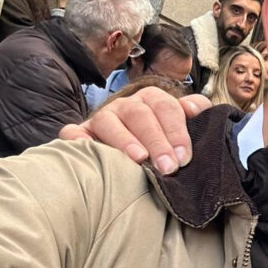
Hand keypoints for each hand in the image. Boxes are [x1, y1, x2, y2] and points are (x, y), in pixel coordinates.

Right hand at [60, 87, 211, 173]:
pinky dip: (77, 139)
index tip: (184, 157)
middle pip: (139, 114)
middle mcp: (125, 106)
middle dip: (156, 140)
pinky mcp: (81, 133)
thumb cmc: (161, 138)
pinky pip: (73, 132)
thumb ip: (193, 111)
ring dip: (124, 139)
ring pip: (108, 121)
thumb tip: (195, 108)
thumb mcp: (180, 123)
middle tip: (168, 167)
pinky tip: (88, 150)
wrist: (132, 147)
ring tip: (139, 159)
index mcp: (151, 100)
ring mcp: (101, 118)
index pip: (166, 108)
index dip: (176, 131)